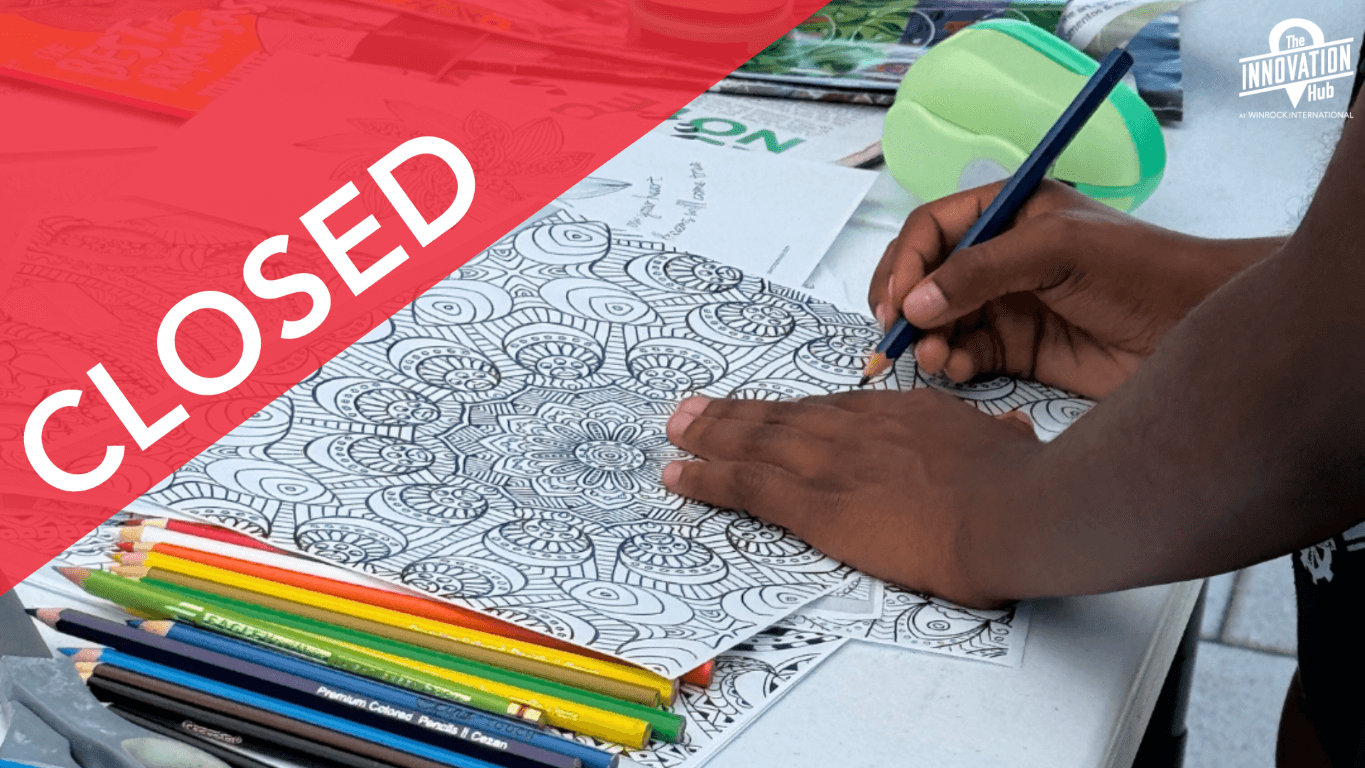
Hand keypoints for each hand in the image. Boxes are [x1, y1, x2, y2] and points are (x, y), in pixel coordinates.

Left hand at [663, 391, 1042, 607]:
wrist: (1012, 510)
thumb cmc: (1020, 486)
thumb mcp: (1010, 446)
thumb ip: (996, 437)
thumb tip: (1012, 431)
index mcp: (900, 415)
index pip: (831, 411)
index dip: (790, 413)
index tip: (767, 412)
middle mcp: (856, 429)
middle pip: (780, 418)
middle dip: (733, 415)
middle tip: (693, 411)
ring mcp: (832, 463)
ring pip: (753, 443)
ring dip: (708, 437)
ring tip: (674, 433)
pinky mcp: (816, 505)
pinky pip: (746, 486)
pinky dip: (706, 478)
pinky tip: (679, 475)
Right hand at [868, 181, 1281, 398]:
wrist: (1196, 328)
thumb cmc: (1139, 270)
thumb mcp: (1055, 252)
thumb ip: (981, 272)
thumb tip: (913, 303)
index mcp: (1007, 212)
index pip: (932, 229)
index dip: (907, 262)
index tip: (896, 301)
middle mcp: (999, 255)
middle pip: (925, 276)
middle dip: (904, 304)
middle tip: (896, 334)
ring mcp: (1006, 304)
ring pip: (939, 320)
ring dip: (925, 339)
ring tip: (933, 357)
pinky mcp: (1019, 349)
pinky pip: (964, 354)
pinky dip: (950, 363)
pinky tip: (956, 369)